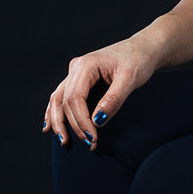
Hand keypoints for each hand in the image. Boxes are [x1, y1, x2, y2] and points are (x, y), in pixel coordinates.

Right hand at [43, 33, 161, 150]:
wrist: (142, 49)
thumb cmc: (138, 61)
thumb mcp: (130, 79)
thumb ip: (113, 99)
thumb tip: (97, 121)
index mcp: (86, 65)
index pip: (76, 98)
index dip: (81, 121)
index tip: (93, 138)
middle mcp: (76, 68)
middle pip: (65, 101)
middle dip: (74, 125)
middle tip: (88, 144)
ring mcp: (75, 73)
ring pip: (57, 100)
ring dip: (59, 122)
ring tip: (64, 142)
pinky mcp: (78, 80)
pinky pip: (61, 97)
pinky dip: (55, 112)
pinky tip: (49, 127)